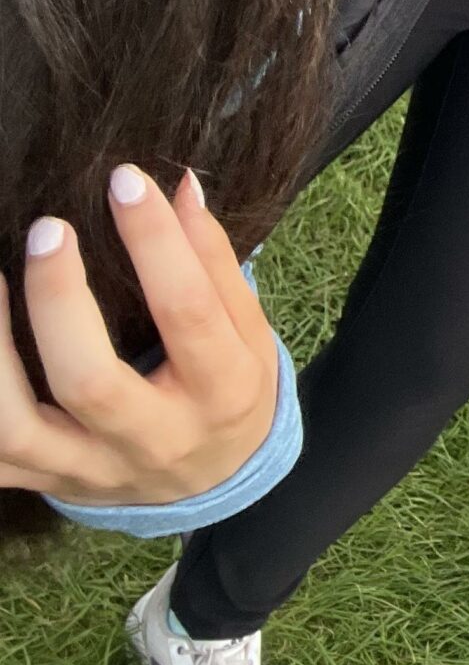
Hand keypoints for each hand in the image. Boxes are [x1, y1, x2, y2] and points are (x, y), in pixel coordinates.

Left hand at [0, 168, 279, 507]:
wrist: (215, 483)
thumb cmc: (229, 389)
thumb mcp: (249, 331)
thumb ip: (214, 263)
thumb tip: (179, 187)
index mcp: (222, 390)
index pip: (188, 310)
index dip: (155, 242)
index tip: (124, 181)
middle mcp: (156, 438)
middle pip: (90, 381)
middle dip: (59, 300)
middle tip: (48, 229)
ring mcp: (92, 468)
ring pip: (17, 426)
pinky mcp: (45, 481)